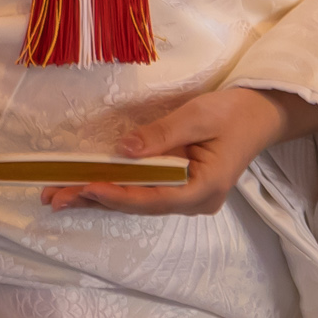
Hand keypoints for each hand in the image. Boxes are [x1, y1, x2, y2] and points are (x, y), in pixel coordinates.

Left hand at [45, 86, 317, 217]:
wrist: (262, 113)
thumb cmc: (235, 113)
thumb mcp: (198, 116)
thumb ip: (161, 135)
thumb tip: (123, 151)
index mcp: (203, 190)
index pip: (151, 198)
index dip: (116, 194)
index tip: (86, 186)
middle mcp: (192, 201)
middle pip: (137, 204)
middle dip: (94, 199)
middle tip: (54, 198)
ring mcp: (186, 196)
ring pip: (135, 199)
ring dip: (98, 195)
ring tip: (58, 196)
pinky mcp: (179, 185)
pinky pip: (142, 190)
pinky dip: (114, 186)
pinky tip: (86, 187)